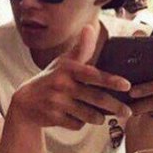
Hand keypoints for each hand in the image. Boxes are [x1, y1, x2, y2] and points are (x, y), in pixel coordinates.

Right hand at [11, 25, 131, 129]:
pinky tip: (78, 118)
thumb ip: (81, 48)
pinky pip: (77, 124)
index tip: (127, 85)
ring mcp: (57, 102)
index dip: (110, 80)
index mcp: (67, 69)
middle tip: (127, 111)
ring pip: (88, 114)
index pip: (92, 74)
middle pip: (95, 98)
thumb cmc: (51, 79)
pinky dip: (81, 123)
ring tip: (102, 116)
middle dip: (114, 106)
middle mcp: (61, 84)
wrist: (26, 101)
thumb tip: (90, 28)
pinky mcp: (54, 117)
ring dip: (98, 117)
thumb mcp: (63, 62)